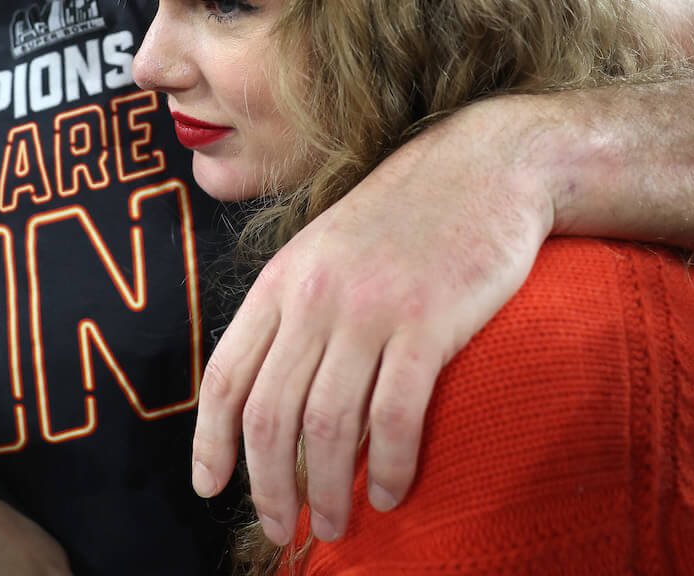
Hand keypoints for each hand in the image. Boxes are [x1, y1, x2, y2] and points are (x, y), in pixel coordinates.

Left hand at [190, 96, 553, 546]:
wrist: (483, 165)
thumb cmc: (405, 218)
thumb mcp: (326, 253)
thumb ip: (296, 314)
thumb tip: (274, 399)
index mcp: (281, 282)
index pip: (226, 376)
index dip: (211, 442)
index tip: (210, 488)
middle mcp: (315, 297)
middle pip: (270, 414)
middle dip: (268, 486)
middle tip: (282, 529)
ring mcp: (371, 309)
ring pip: (329, 425)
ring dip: (327, 490)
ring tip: (336, 525)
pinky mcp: (429, 322)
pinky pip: (396, 415)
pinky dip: (391, 467)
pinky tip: (394, 492)